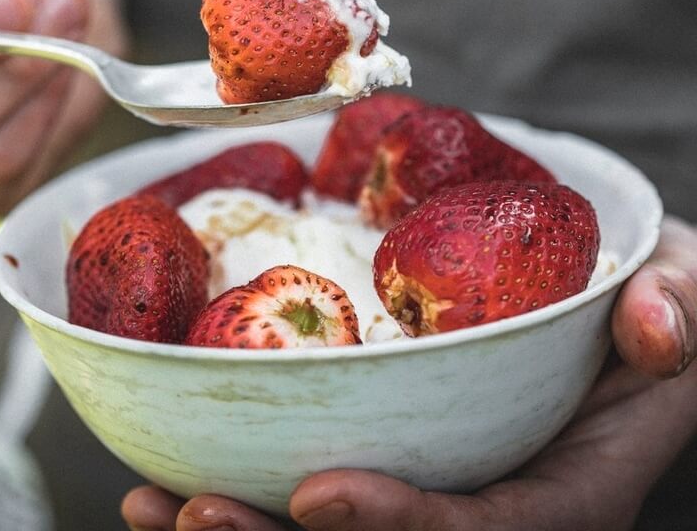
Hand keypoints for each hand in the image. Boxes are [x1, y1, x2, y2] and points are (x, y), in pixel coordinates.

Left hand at [121, 216, 696, 530]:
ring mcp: (439, 476)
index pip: (482, 530)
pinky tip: (171, 464)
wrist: (614, 302)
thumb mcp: (681, 289)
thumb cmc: (646, 298)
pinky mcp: (402, 443)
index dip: (401, 525)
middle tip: (192, 515)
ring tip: (153, 504)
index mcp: (563, 486)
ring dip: (242, 528)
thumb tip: (656, 326)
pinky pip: (317, 478)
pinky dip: (244, 474)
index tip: (313, 495)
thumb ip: (680, 306)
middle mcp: (490, 499)